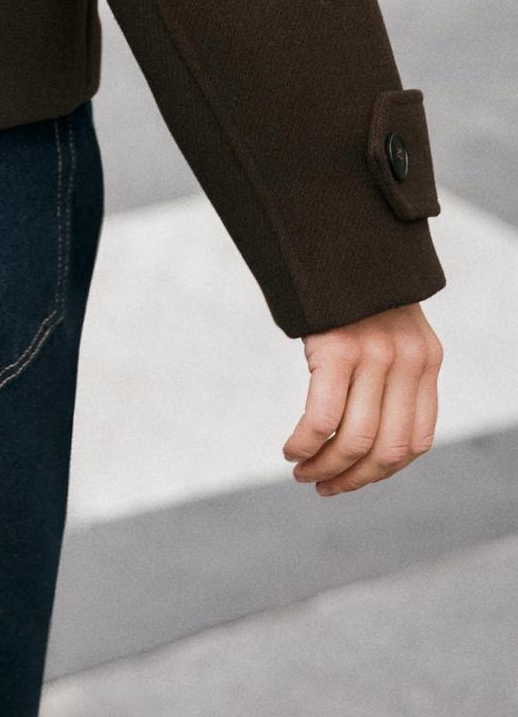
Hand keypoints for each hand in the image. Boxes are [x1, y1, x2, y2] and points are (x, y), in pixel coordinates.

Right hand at [281, 301, 441, 495]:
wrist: (336, 231)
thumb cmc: (350, 286)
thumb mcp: (388, 327)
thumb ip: (389, 371)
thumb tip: (363, 432)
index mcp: (427, 362)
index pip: (415, 441)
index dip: (382, 472)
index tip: (351, 480)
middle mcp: (409, 362)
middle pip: (387, 450)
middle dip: (352, 478)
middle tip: (321, 486)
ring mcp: (375, 355)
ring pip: (355, 440)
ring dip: (325, 467)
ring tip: (302, 471)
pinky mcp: (338, 348)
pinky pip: (322, 417)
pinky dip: (305, 443)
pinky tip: (290, 448)